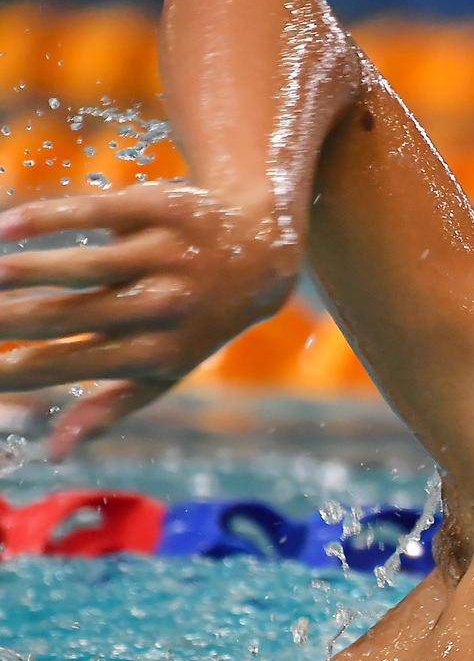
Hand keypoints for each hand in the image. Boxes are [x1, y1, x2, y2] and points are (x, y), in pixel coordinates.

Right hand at [0, 182, 302, 458]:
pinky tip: (6, 229)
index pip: (69, 364)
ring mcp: (165, 255)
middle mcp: (164, 304)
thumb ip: (111, 407)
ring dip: (20, 270)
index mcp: (158, 351)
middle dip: (3, 318)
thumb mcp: (168, 369)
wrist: (261, 252)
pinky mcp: (162, 209)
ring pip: (80, 265)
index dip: (12, 368)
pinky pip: (97, 212)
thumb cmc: (197, 320)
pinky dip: (48, 219)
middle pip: (66, 315)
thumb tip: (55, 451)